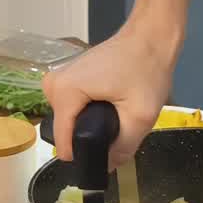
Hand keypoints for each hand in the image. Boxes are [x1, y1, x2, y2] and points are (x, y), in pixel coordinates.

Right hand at [42, 19, 180, 167]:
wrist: (150, 35)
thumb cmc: (146, 68)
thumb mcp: (141, 115)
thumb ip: (123, 147)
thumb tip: (108, 167)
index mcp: (64, 92)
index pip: (64, 142)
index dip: (86, 155)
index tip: (108, 157)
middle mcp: (52, 85)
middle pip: (67, 132)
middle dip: (93, 136)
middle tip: (120, 127)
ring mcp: (57, 80)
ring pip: (70, 121)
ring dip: (93, 124)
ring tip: (118, 115)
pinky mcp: (67, 78)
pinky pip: (73, 108)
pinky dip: (91, 112)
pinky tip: (112, 105)